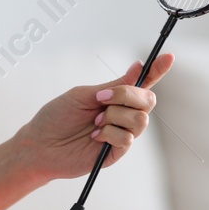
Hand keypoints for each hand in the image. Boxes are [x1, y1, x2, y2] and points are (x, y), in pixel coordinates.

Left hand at [14, 54, 175, 181]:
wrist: (40, 145)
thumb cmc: (57, 117)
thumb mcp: (84, 94)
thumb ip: (113, 86)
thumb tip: (138, 67)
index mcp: (115, 97)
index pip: (143, 82)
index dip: (158, 70)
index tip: (169, 57)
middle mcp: (122, 114)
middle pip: (148, 100)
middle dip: (128, 96)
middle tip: (102, 100)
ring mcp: (121, 133)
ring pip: (140, 120)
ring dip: (115, 116)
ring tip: (96, 122)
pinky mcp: (116, 152)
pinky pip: (127, 138)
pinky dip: (110, 133)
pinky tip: (95, 136)